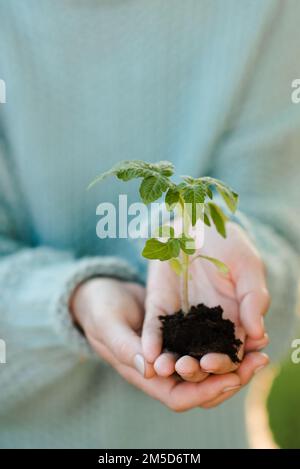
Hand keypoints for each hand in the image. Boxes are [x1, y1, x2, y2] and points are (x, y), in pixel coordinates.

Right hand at [70, 277, 263, 410]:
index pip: (178, 396)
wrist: (102, 293)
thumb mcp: (108, 324)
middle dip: (229, 380)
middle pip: (200, 387)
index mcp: (143, 374)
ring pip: (207, 369)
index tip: (231, 379)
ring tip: (258, 350)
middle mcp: (162, 370)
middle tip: (256, 362)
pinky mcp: (180, 336)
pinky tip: (244, 332)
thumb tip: (151, 368)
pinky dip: (224, 343)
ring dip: (232, 364)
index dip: (204, 392)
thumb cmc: (100, 309)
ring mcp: (172, 353)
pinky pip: (206, 346)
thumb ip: (125, 346)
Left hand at [142, 222, 269, 384]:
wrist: (196, 223)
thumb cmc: (228, 244)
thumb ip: (254, 298)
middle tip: (187, 368)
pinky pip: (155, 328)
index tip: (215, 364)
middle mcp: (207, 327)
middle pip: (202, 358)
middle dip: (196, 368)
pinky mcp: (160, 307)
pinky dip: (152, 341)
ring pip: (177, 349)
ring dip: (170, 362)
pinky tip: (147, 353)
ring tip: (162, 369)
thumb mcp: (248, 267)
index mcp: (234, 322)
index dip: (225, 364)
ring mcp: (182, 319)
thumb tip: (258, 333)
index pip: (232, 353)